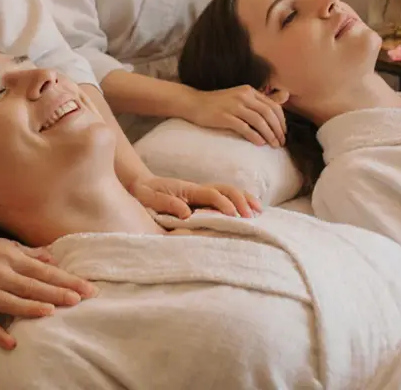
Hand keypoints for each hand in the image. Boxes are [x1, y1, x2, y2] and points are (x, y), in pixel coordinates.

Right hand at [0, 230, 97, 349]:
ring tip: (52, 313)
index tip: (87, 288)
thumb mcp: (2, 245)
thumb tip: (53, 258)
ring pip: (11, 302)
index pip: (44, 270)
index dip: (66, 279)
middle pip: (32, 285)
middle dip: (58, 293)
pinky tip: (12, 342)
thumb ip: (28, 253)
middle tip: (80, 300)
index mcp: (9, 257)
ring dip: (31, 307)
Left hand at [129, 174, 261, 219]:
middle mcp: (198, 189)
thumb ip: (168, 204)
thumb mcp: (151, 199)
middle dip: (241, 200)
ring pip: (229, 191)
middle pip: (226, 189)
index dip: (224, 204)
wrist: (141, 184)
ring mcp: (201, 192)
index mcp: (188, 190)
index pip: (212, 194)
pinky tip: (248, 209)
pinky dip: (239, 201)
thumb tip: (187, 213)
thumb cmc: (146, 193)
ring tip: (259, 211)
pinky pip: (224, 197)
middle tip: (252, 216)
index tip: (234, 215)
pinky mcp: (202, 198)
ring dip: (244, 198)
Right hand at [185, 86, 285, 146]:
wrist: (193, 103)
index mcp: (249, 91)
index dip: (281, 121)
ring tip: (273, 145)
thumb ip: (262, 99)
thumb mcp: (241, 97)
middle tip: (281, 143)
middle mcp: (243, 96)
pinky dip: (254, 136)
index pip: (273, 105)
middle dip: (278, 130)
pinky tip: (259, 143)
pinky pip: (244, 127)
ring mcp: (233, 105)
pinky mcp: (224, 116)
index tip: (284, 133)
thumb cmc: (218, 103)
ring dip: (269, 134)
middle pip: (268, 113)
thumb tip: (286, 95)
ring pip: (259, 121)